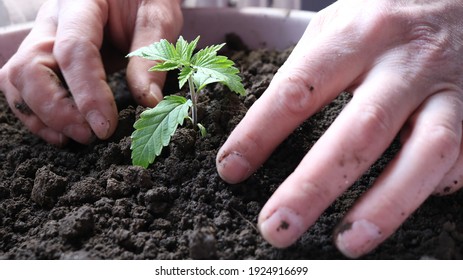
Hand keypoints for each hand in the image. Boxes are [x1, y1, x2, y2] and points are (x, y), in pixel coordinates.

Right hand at [0, 0, 181, 144]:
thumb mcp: (158, 17)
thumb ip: (151, 56)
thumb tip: (148, 102)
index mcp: (80, 3)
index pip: (73, 49)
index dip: (87, 93)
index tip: (105, 127)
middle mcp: (51, 21)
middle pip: (31, 68)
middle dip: (57, 110)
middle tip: (91, 135)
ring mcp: (42, 38)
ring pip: (18, 80)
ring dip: (43, 116)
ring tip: (78, 137)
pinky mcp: (44, 57)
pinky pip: (23, 87)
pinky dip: (39, 115)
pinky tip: (63, 132)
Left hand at [216, 0, 462, 257]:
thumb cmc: (385, 15)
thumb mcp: (339, 24)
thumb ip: (307, 71)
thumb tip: (264, 129)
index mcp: (356, 35)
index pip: (297, 91)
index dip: (259, 135)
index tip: (231, 171)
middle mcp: (405, 62)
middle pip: (358, 133)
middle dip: (313, 187)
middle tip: (277, 227)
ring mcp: (449, 89)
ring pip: (425, 154)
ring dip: (384, 206)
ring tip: (346, 244)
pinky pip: (459, 160)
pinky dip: (431, 189)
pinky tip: (399, 206)